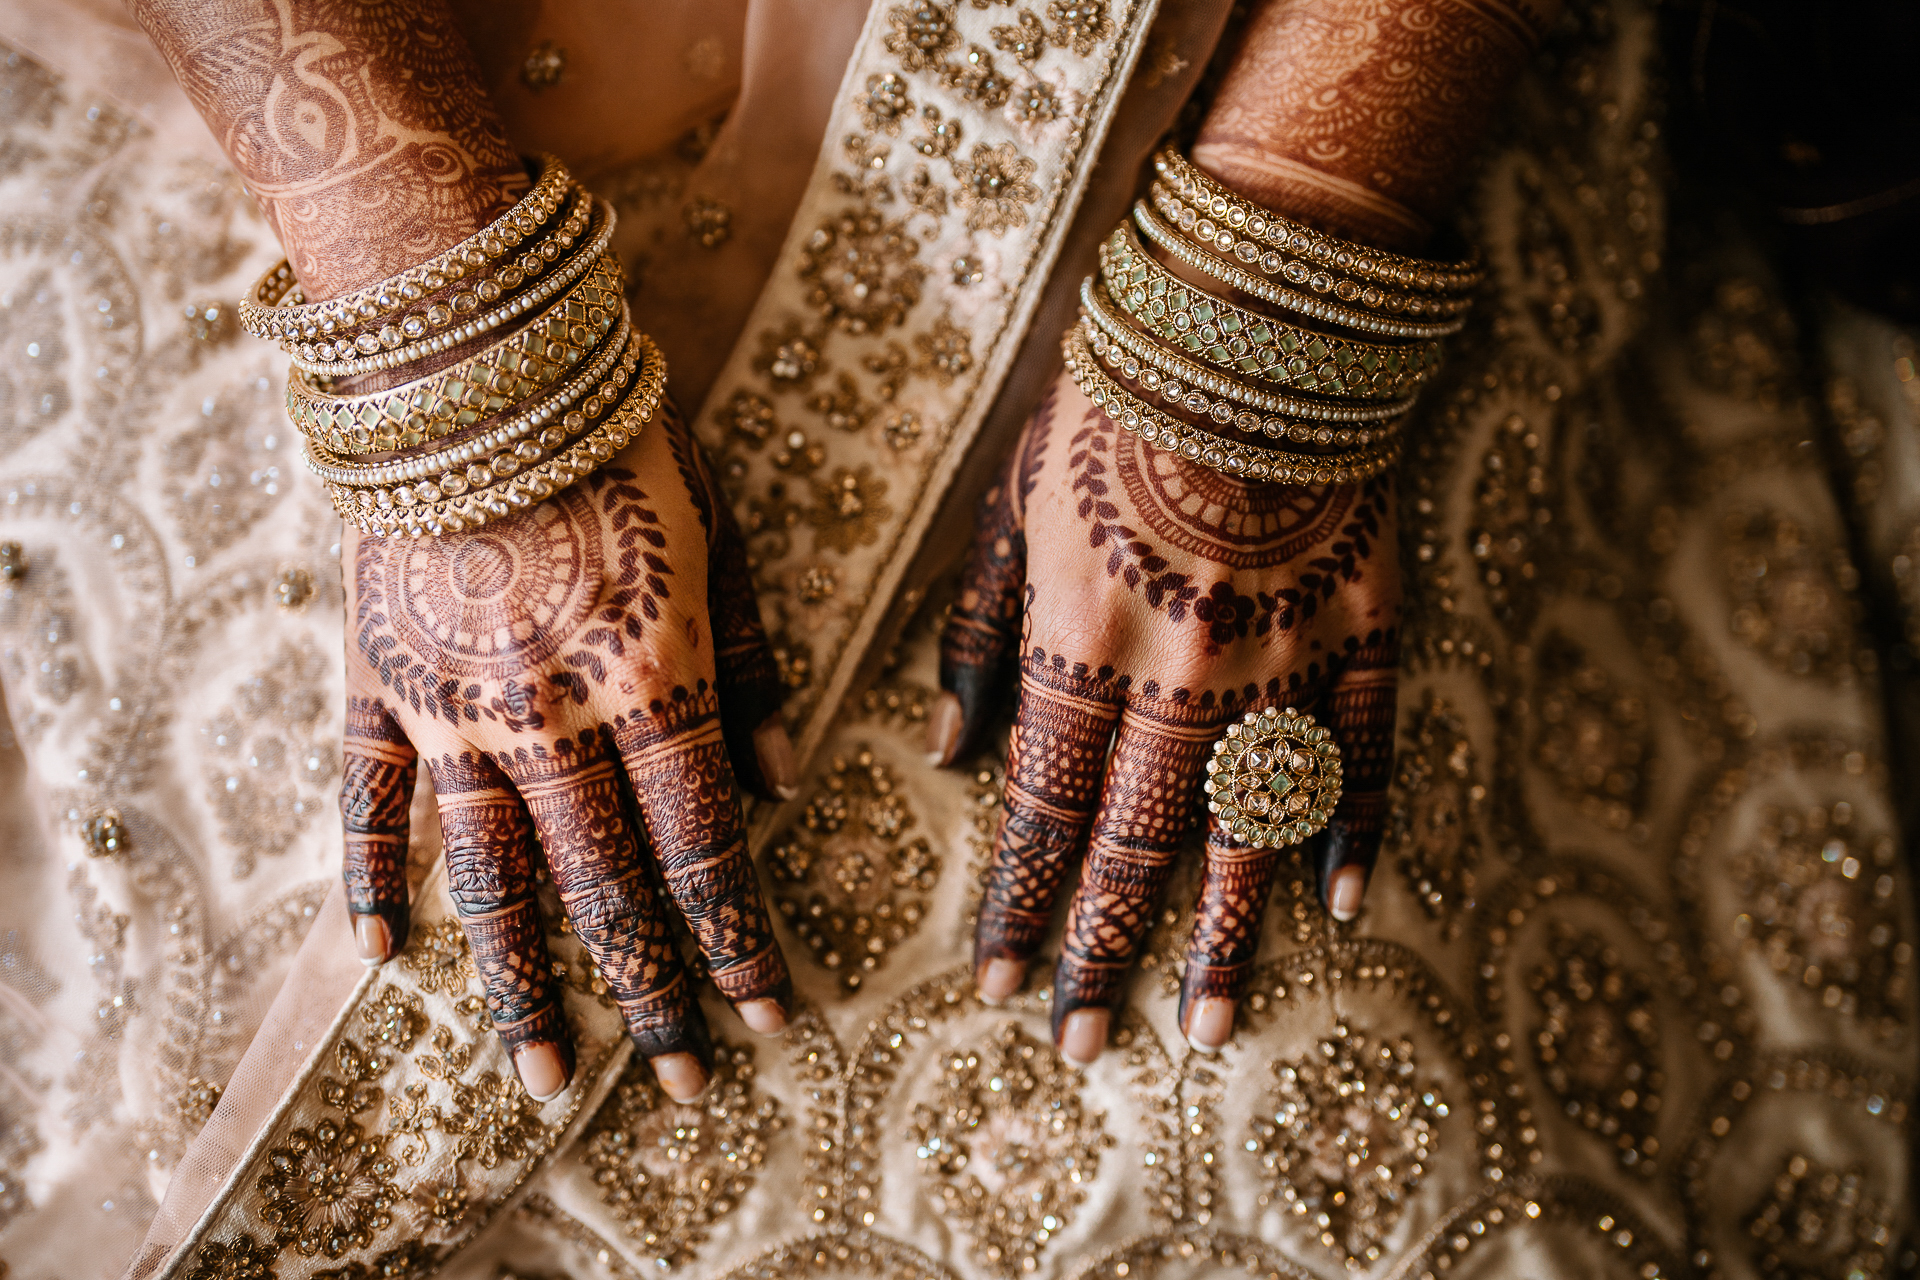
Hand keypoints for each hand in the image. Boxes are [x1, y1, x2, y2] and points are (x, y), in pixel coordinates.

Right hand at [340, 399, 795, 1103]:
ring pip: (488, 878)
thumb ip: (747, 668)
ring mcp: (452, 709)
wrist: (478, 356)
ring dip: (521, 983)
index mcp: (648, 682)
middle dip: (652, 992)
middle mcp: (550, 719)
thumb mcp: (719, 542)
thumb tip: (780, 785)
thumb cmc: (623, 438)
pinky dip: (368, 879)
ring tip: (543, 1077)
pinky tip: (384, 957)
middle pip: (605, 888)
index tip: (768, 1015)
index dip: (738, 940)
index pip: (701, 849)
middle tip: (684, 1081)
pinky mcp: (376, 682)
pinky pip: (365, 803)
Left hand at [930, 373, 1399, 1062]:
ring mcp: (1284, 656)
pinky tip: (1343, 904)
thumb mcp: (1012, 504)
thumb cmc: (1110, 403)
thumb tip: (946, 749)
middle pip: (1136, 842)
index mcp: (1083, 637)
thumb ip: (981, 635)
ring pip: (1247, 827)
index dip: (1019, 903)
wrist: (1252, 312)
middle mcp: (1182, 669)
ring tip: (1210, 1026)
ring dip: (1226, 934)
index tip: (998, 984)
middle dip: (1102, 950)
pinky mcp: (1365, 628)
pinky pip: (1365, 750)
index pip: (1043, 806)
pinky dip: (1356, 828)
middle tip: (1082, 1043)